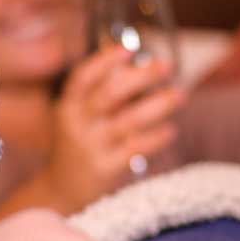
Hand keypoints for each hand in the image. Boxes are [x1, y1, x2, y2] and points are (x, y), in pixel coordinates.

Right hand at [45, 46, 184, 209]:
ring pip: (130, 120)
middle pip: (110, 93)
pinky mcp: (105, 168)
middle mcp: (77, 124)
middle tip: (165, 67)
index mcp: (68, 107)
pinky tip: (170, 130)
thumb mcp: (78, 120)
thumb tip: (138, 68)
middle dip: (141, 76)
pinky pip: (136, 148)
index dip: (105, 60)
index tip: (129, 49)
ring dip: (158, 105)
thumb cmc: (77, 147)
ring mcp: (91, 146)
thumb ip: (101, 97)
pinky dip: (156, 137)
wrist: (61, 191)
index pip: (83, 77)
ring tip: (178, 96)